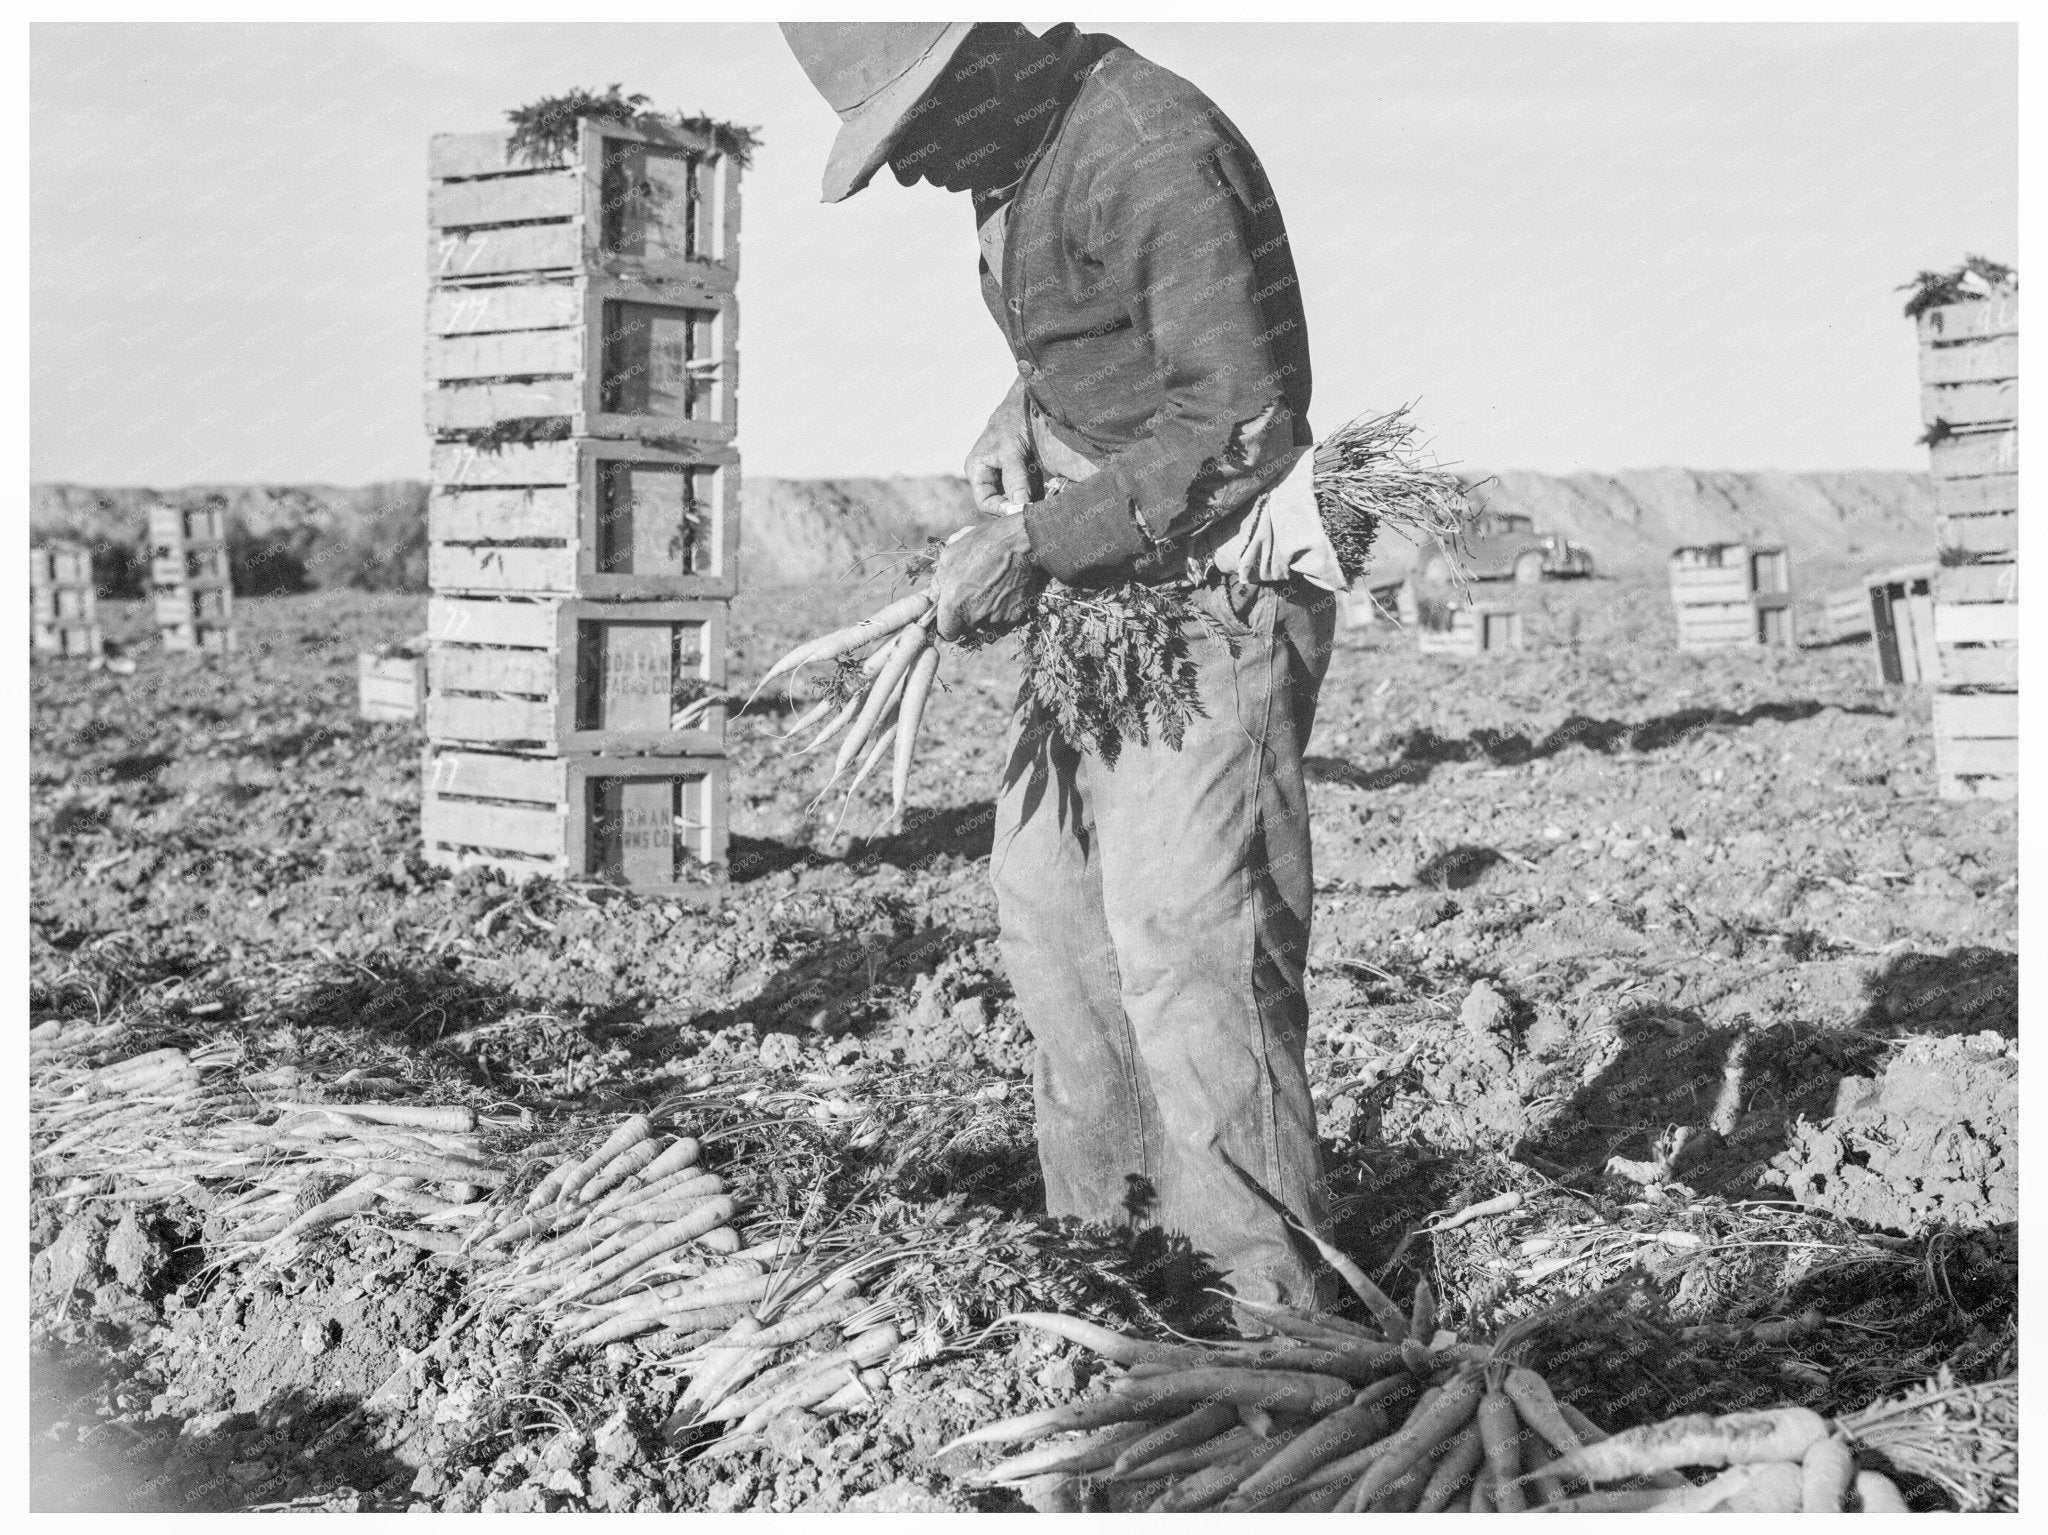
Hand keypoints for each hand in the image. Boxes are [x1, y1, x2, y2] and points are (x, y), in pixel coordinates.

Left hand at [931, 516, 1045, 640]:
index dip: (949, 622)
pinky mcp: (1014, 615)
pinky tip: (1004, 588)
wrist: (1018, 543)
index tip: (953, 612)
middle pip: (967, 628)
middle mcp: (975, 617)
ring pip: (986, 624)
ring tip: (991, 587)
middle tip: (974, 591)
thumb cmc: (980, 546)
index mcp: (954, 605)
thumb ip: (937, 583)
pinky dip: (1003, 608)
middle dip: (968, 614)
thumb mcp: (949, 557)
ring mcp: (996, 618)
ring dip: (986, 612)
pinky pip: (1004, 618)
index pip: (947, 633)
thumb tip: (932, 597)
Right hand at [965, 378, 1034, 515]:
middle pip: (1002, 501)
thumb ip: (1015, 478)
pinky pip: (1031, 488)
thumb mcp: (1010, 450)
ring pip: (1018, 496)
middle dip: (1019, 504)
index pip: (985, 502)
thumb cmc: (1012, 419)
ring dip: (1032, 499)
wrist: (1030, 399)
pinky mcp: (1024, 470)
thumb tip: (1019, 505)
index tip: (1022, 510)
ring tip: (1046, 499)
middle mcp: (990, 474)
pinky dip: (1040, 491)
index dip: (1002, 509)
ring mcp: (1007, 473)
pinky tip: (1051, 491)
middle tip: (1038, 508)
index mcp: (977, 470)